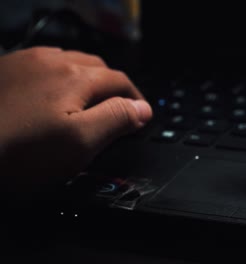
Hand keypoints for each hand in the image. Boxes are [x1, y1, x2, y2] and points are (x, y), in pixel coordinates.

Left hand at [0, 47, 151, 203]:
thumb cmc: (17, 154)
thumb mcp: (79, 144)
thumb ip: (116, 120)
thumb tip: (142, 109)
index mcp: (74, 77)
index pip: (120, 81)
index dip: (136, 99)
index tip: (141, 117)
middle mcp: (50, 61)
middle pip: (96, 67)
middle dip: (114, 86)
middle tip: (119, 110)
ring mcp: (22, 63)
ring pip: (69, 63)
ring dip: (87, 78)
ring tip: (90, 100)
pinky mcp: (3, 71)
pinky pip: (42, 66)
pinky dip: (60, 78)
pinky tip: (53, 94)